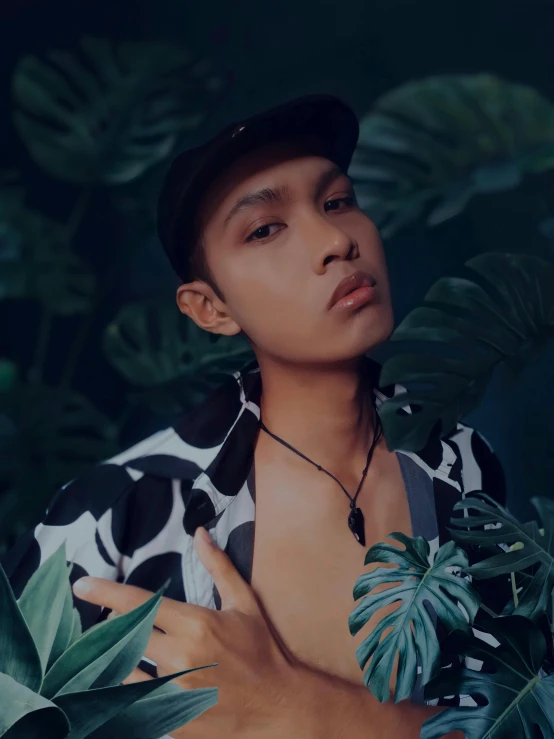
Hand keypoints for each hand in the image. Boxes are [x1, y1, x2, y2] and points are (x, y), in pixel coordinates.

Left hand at [72, 527, 312, 738]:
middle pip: (124, 636)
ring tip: (111, 648)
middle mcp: (181, 657)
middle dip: (109, 624)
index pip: (140, 604)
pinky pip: (134, 702)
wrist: (277, 706)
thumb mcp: (244, 603)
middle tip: (105, 618)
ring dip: (114, 656)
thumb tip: (200, 533)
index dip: (106, 592)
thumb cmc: (260, 650)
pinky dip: (126, 688)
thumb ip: (219, 567)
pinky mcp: (172, 721)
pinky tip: (126, 679)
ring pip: (123, 670)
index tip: (82, 584)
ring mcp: (175, 693)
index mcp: (197, 624)